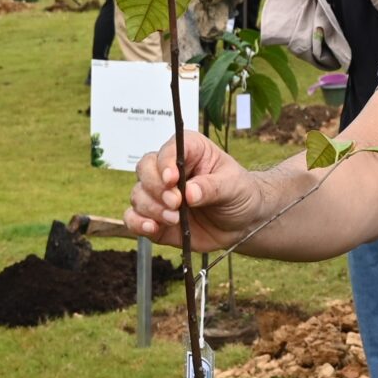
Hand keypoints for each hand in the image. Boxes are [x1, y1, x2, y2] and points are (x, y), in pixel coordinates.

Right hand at [129, 131, 269, 252]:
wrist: (243, 223)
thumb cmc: (240, 194)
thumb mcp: (234, 186)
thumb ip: (212, 187)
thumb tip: (189, 193)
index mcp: (190, 151)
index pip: (168, 150)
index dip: (166, 163)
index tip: (172, 180)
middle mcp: (169, 170)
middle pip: (145, 169)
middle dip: (156, 188)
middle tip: (176, 203)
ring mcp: (159, 195)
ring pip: (138, 194)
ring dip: (152, 208)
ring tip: (174, 219)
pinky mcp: (156, 218)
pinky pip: (133, 218)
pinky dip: (138, 223)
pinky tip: (152, 228)